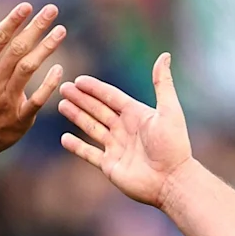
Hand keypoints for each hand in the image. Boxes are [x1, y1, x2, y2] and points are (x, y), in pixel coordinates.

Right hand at [0, 3, 65, 153]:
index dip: (13, 21)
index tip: (28, 6)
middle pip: (18, 49)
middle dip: (36, 27)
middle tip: (52, 9)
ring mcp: (6, 100)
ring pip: (29, 69)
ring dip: (46, 48)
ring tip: (61, 31)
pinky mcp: (19, 118)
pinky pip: (38, 99)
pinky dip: (49, 84)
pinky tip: (59, 69)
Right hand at [58, 52, 192, 207]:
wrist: (171, 180)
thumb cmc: (173, 145)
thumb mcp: (169, 110)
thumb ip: (163, 83)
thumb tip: (165, 55)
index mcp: (136, 115)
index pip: (111, 97)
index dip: (95, 88)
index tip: (78, 80)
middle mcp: (124, 129)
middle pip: (98, 110)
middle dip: (80, 99)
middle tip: (63, 88)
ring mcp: (116, 148)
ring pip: (91, 128)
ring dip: (76, 116)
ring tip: (61, 105)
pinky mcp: (110, 166)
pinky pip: (89, 153)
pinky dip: (77, 146)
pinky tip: (65, 138)